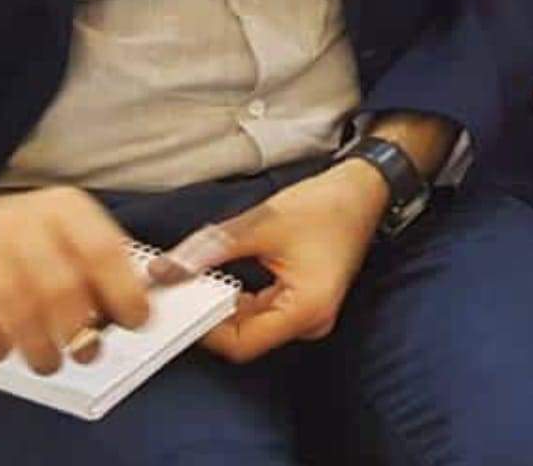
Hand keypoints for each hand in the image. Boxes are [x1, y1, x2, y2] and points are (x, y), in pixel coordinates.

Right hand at [0, 173, 152, 374]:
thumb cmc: (11, 239)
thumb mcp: (57, 231)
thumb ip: (94, 264)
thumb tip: (137, 309)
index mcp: (61, 206)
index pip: (102, 249)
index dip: (124, 291)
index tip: (136, 321)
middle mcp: (20, 219)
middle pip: (62, 288)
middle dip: (80, 331)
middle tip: (87, 352)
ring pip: (20, 312)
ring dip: (41, 350)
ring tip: (47, 360)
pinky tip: (0, 347)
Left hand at [147, 160, 389, 362]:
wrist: (362, 190)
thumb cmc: (326, 206)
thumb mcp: (262, 224)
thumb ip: (212, 249)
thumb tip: (170, 269)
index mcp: (306, 310)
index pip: (242, 343)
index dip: (205, 328)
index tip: (179, 304)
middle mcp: (309, 322)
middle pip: (246, 336)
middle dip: (211, 313)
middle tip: (181, 288)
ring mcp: (307, 315)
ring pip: (251, 325)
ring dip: (223, 304)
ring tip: (198, 279)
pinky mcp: (303, 303)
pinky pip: (262, 312)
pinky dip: (239, 297)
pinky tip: (221, 277)